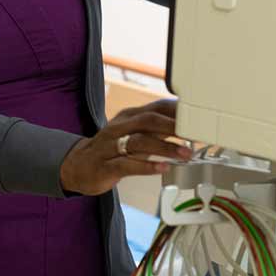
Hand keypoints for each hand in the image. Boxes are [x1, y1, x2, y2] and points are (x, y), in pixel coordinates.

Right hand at [60, 99, 192, 196]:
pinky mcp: (105, 166)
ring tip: (185, 154)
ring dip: (165, 147)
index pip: (155, 108)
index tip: (198, 119)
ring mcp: (110, 146)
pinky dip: (146, 165)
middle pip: (147, 120)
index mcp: (128, 117)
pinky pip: (127, 164)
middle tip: (194, 135)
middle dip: (173, 127)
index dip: (177, 112)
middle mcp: (119, 127)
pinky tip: (163, 168)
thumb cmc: (111, 150)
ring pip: (139, 142)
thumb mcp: (134, 135)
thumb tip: (187, 128)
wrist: (77, 166)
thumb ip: (157, 130)